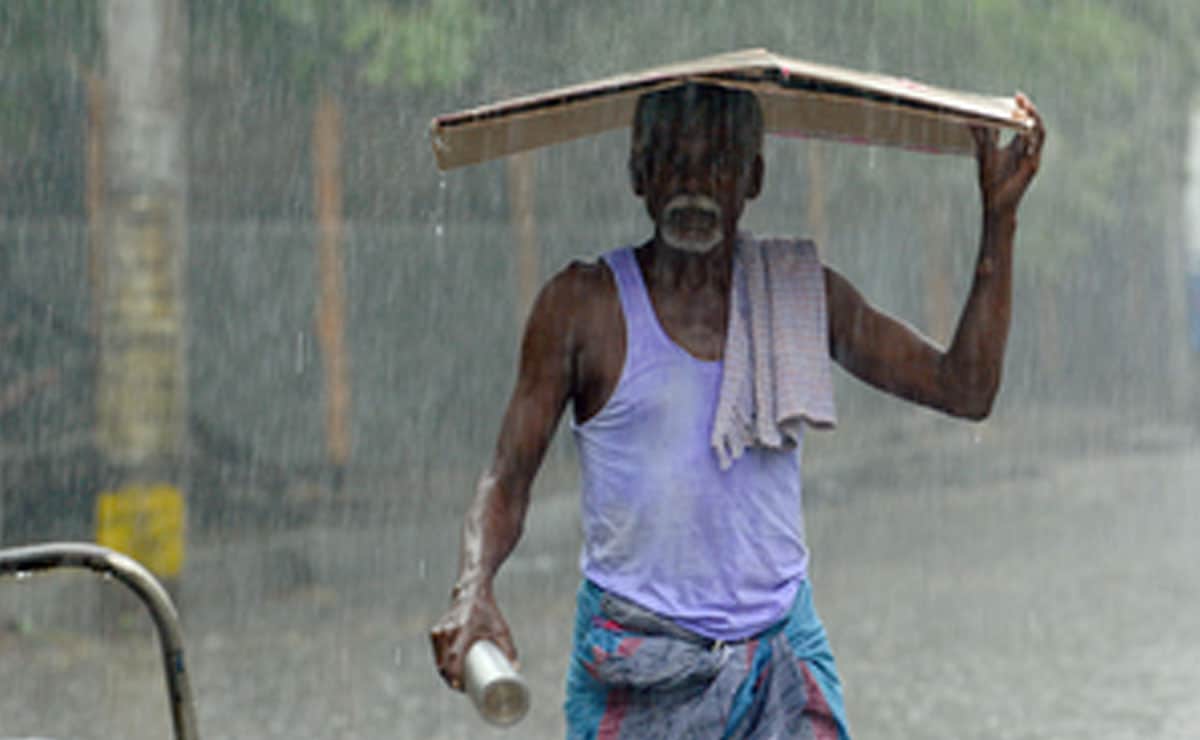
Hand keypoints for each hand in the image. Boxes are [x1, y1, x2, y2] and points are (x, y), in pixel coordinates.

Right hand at [429, 584, 517, 691]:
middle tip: (461, 688)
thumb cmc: (489, 612)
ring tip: (456, 682)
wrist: (471, 591)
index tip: (459, 687)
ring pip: (439, 658)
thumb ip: (509, 649)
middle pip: (444, 662)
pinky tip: (446, 671)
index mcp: (463, 629)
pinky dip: (441, 662)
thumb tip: (516, 669)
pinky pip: (437, 651)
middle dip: (450, 678)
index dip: (454, 674)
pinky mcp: (437, 630)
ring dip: (445, 671)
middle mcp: (449, 630)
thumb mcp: (501, 629)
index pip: (454, 657)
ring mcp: (440, 630)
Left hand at [971, 92, 1044, 216]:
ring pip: (1039, 133)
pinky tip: (1027, 127)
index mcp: (1018, 145)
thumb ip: (982, 136)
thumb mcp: (985, 153)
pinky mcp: (1033, 166)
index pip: (1024, 122)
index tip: (1017, 96)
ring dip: (1034, 119)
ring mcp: (1033, 157)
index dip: (1023, 108)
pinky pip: (1036, 147)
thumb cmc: (991, 180)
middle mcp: (1028, 149)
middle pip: (1034, 124)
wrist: (995, 202)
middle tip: (1020, 98)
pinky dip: (1033, 136)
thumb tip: (972, 119)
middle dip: (1029, 110)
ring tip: (1026, 108)